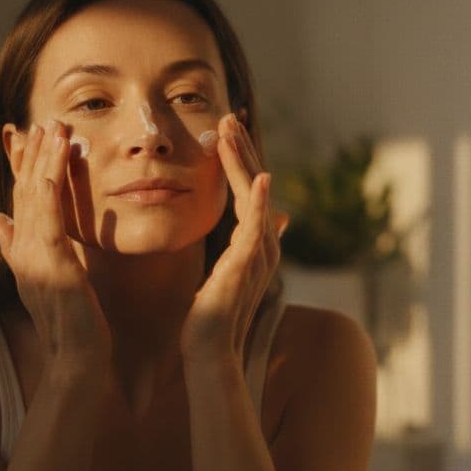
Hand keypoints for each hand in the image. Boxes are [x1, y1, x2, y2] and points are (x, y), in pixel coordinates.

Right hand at [0, 120, 111, 380]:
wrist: (74, 356)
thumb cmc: (68, 321)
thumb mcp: (42, 276)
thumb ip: (17, 245)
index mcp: (24, 249)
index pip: (22, 198)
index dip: (23, 166)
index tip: (26, 135)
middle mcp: (24, 248)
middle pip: (25, 191)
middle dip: (32, 155)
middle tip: (40, 121)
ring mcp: (35, 255)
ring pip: (36, 198)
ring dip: (45, 161)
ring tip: (54, 129)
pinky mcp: (52, 263)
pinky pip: (49, 220)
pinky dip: (49, 191)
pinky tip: (53, 168)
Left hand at [181, 113, 288, 367]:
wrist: (209, 353)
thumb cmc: (208, 321)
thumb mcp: (221, 277)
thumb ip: (234, 252)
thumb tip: (246, 236)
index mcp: (252, 245)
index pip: (247, 192)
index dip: (238, 161)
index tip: (222, 132)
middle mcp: (262, 245)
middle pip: (254, 187)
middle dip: (241, 151)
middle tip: (227, 117)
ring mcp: (259, 255)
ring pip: (256, 197)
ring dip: (246, 163)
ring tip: (232, 132)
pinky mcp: (249, 266)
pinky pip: (258, 227)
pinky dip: (262, 201)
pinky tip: (262, 177)